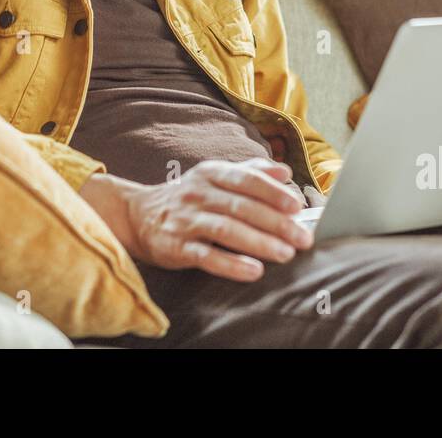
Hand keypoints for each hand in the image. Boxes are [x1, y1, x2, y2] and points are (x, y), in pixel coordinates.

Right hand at [79, 158, 314, 281]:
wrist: (138, 216)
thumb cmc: (190, 198)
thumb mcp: (216, 177)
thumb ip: (251, 171)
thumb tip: (284, 171)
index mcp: (212, 173)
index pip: (246, 179)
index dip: (273, 192)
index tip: (297, 205)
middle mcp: (199, 193)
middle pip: (241, 206)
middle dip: (276, 223)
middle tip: (303, 238)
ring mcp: (187, 220)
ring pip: (226, 230)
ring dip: (259, 243)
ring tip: (285, 254)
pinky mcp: (176, 246)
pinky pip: (206, 256)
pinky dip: (231, 264)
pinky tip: (253, 271)